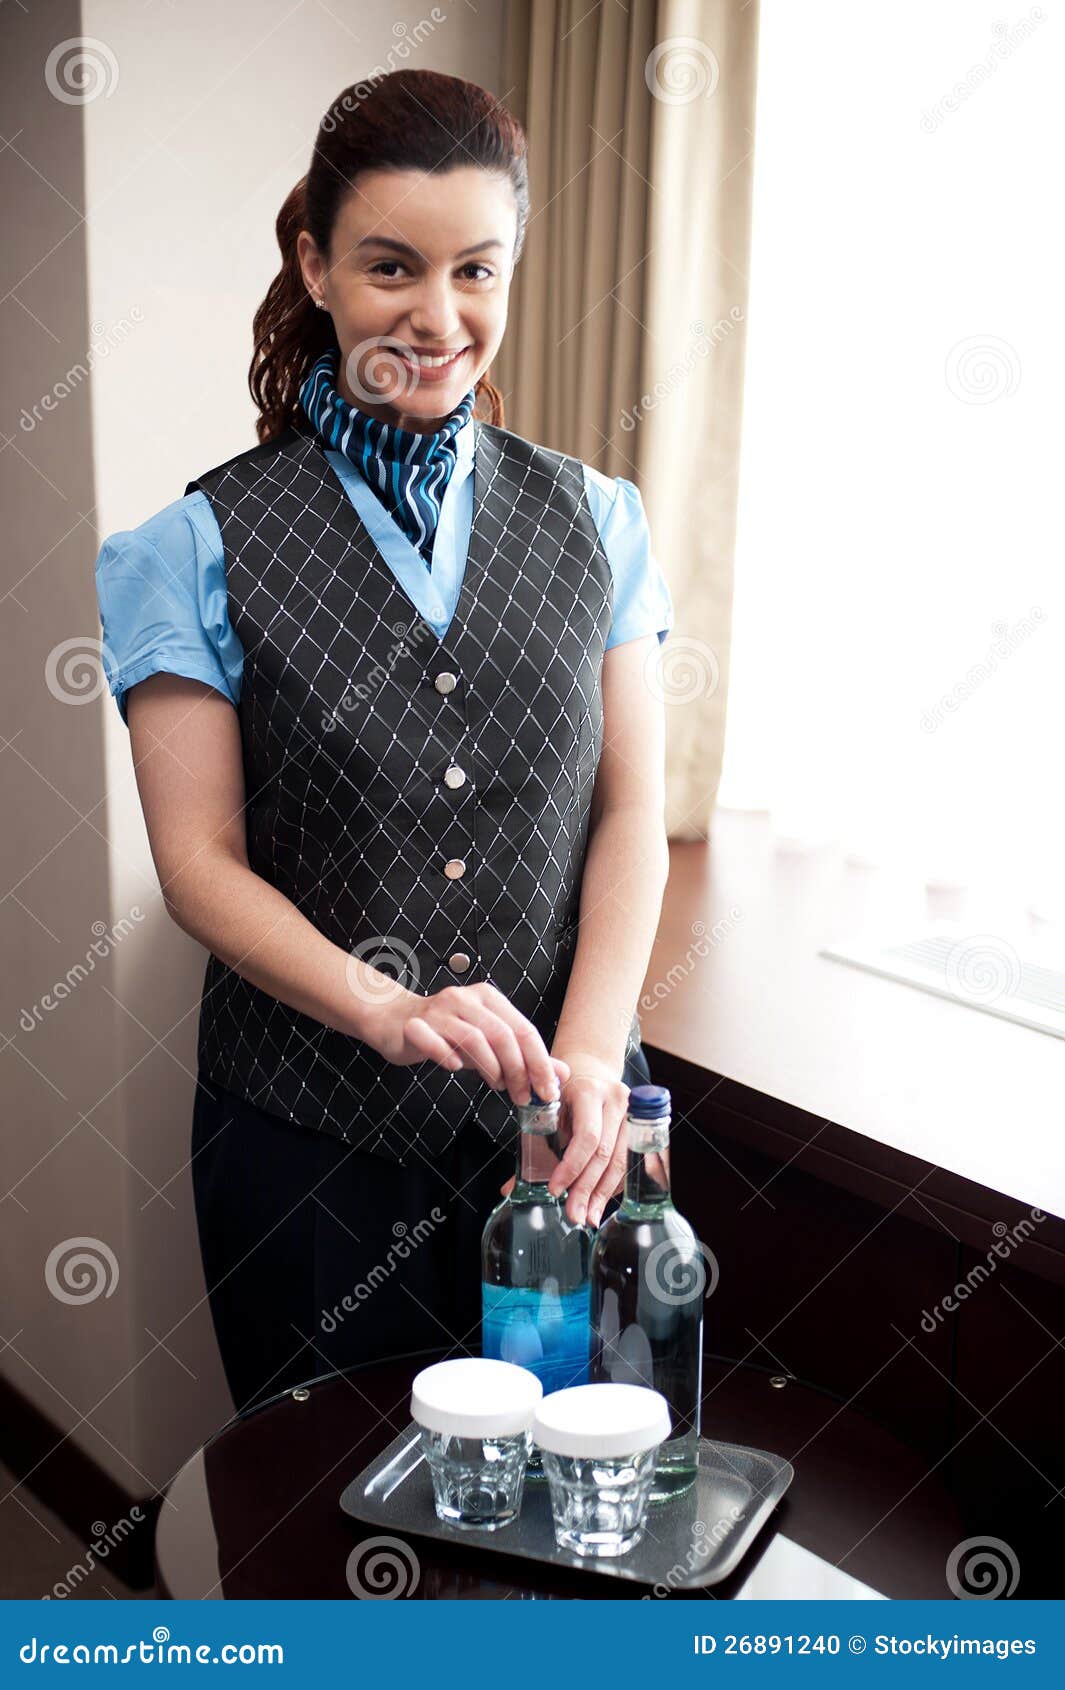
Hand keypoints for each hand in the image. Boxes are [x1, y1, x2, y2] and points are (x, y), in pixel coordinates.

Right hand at [364, 980, 569, 1107]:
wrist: (394, 1020)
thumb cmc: (446, 1032)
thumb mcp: (488, 1040)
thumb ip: (524, 1056)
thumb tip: (561, 1073)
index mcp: (488, 998)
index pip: (523, 1029)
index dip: (540, 1062)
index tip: (548, 1090)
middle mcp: (465, 998)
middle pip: (502, 1034)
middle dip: (518, 1070)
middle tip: (523, 1096)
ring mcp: (438, 1010)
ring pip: (473, 1038)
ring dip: (491, 1068)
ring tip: (497, 1086)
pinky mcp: (414, 1026)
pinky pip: (434, 1042)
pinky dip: (449, 1058)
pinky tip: (457, 1068)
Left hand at [499, 1056, 630, 1226]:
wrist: (592, 1071)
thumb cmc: (566, 1091)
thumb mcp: (549, 1107)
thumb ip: (532, 1144)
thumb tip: (510, 1189)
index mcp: (589, 1092)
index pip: (587, 1137)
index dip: (572, 1167)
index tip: (555, 1190)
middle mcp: (616, 1100)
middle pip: (604, 1154)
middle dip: (586, 1188)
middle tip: (573, 1214)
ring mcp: (633, 1113)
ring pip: (620, 1162)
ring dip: (601, 1194)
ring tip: (587, 1216)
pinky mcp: (641, 1126)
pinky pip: (627, 1162)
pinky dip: (612, 1186)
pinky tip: (599, 1202)